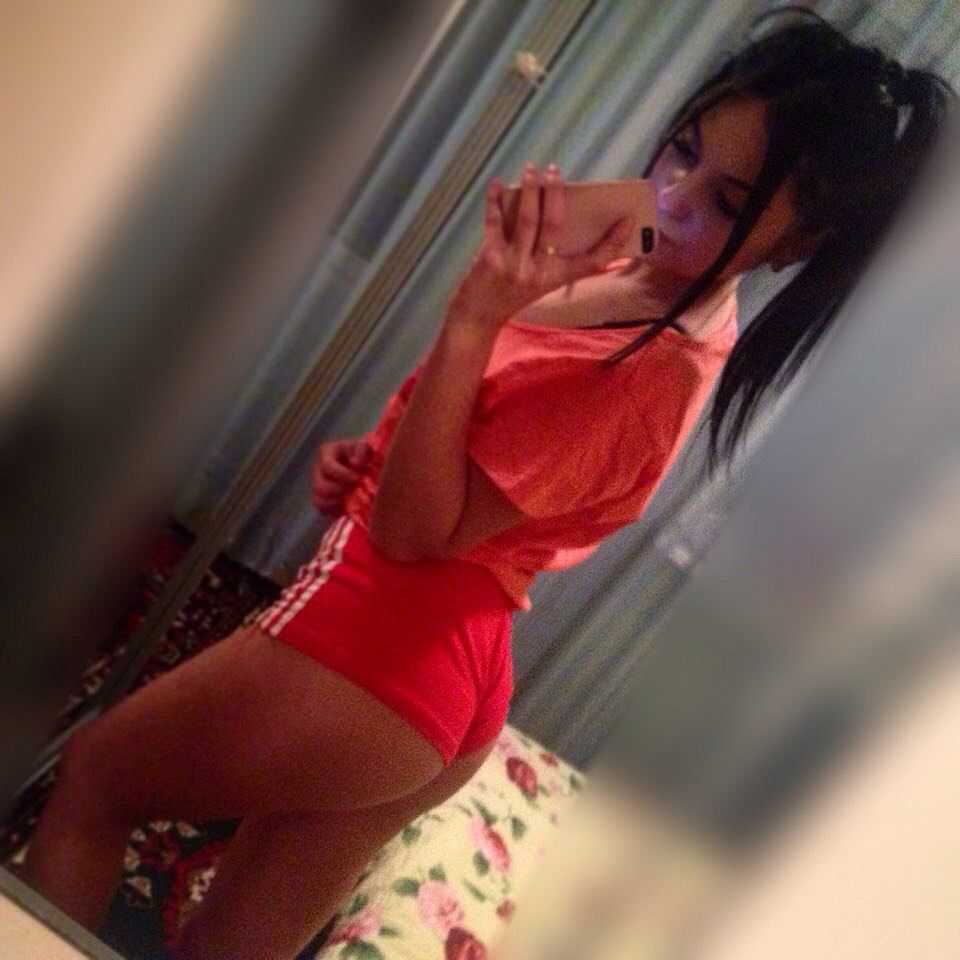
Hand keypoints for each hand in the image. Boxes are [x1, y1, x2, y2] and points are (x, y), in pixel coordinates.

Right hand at [311, 438, 371, 515]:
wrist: (364, 463)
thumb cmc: (364, 453)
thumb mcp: (365, 446)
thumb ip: (362, 449)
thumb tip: (355, 463)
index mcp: (327, 452)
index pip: (328, 466)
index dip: (343, 475)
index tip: (358, 478)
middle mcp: (318, 469)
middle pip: (320, 486)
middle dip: (339, 491)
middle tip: (354, 491)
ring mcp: (318, 484)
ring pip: (318, 499)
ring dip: (336, 502)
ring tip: (351, 499)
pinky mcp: (322, 498)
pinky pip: (322, 509)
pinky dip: (334, 510)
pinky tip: (348, 506)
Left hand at [446, 162, 634, 328]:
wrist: (478, 318)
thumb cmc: (510, 295)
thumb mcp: (539, 282)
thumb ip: (549, 256)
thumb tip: (556, 212)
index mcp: (556, 279)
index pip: (592, 261)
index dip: (613, 242)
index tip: (628, 220)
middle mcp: (538, 272)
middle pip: (555, 226)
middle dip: (556, 194)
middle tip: (555, 171)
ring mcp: (514, 265)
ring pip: (528, 220)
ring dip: (531, 190)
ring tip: (532, 169)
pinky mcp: (490, 258)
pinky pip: (495, 222)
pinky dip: (495, 201)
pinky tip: (497, 183)